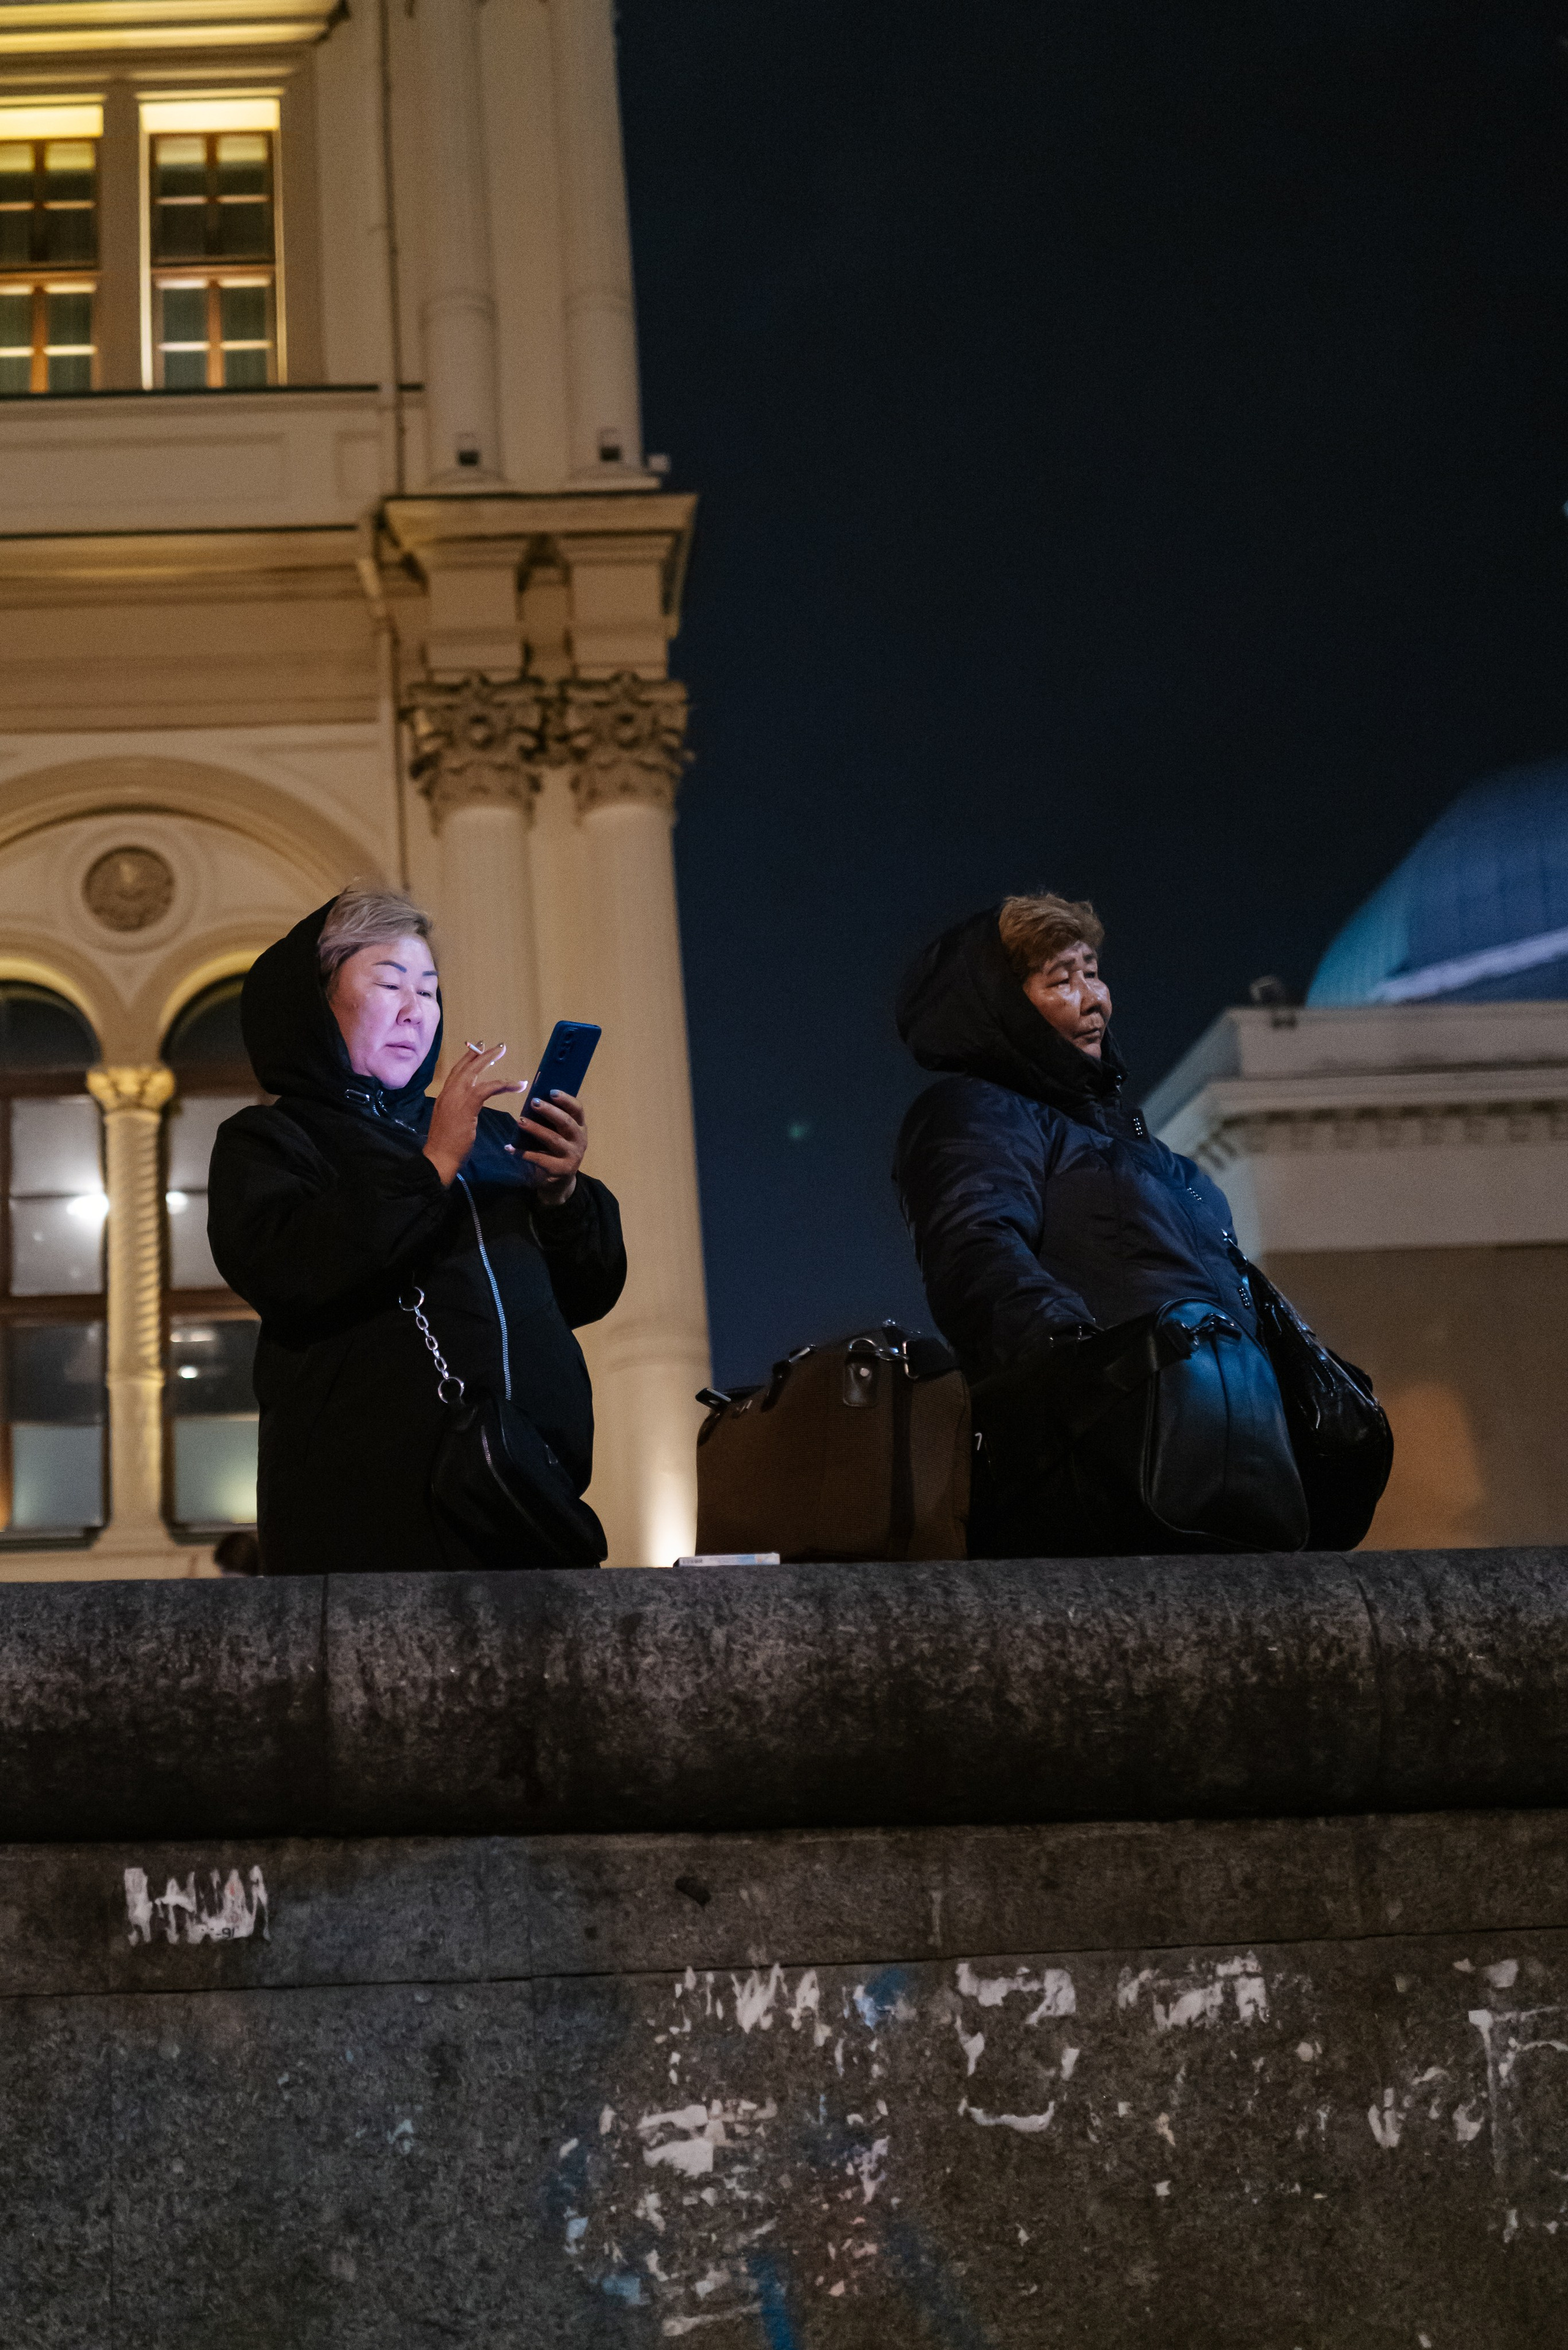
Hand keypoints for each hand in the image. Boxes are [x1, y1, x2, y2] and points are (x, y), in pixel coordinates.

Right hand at [422, 1042, 523, 1186]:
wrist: (439, 1157)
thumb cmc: (446, 1145)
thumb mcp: (451, 1122)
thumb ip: (458, 1110)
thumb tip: (467, 1109)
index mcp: (444, 1096)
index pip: (455, 1072)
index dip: (466, 1059)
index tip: (476, 1048)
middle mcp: (448, 1093)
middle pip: (464, 1066)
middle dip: (479, 1053)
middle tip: (494, 1045)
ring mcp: (456, 1097)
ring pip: (474, 1072)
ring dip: (489, 1059)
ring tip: (502, 1051)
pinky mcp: (467, 1105)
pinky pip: (488, 1088)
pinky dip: (503, 1084)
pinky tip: (517, 1083)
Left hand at [508, 1089, 586, 1204]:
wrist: (559, 1181)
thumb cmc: (555, 1149)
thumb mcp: (559, 1133)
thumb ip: (552, 1119)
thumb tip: (533, 1100)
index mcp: (580, 1127)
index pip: (577, 1109)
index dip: (566, 1099)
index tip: (551, 1091)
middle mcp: (579, 1140)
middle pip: (566, 1122)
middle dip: (549, 1111)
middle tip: (533, 1102)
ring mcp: (572, 1156)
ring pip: (553, 1139)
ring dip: (535, 1129)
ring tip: (520, 1121)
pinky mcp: (561, 1169)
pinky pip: (540, 1159)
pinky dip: (523, 1153)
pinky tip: (509, 1148)